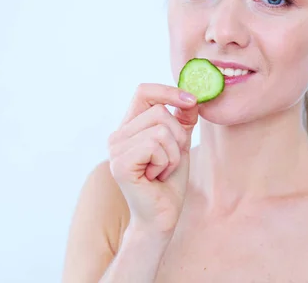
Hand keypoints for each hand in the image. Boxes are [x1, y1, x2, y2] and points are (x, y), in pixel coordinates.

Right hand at [108, 83, 198, 236]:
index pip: (144, 92)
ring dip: (173, 154)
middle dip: (178, 137)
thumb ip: (182, 120)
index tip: (191, 101)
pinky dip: (166, 162)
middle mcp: (117, 135)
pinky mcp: (120, 163)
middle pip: (159, 111)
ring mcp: (116, 149)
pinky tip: (156, 177)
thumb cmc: (168, 182)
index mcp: (129, 127)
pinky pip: (155, 146)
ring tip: (162, 170)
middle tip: (170, 160)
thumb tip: (191, 97)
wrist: (161, 217)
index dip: (168, 91)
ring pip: (161, 130)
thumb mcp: (180, 144)